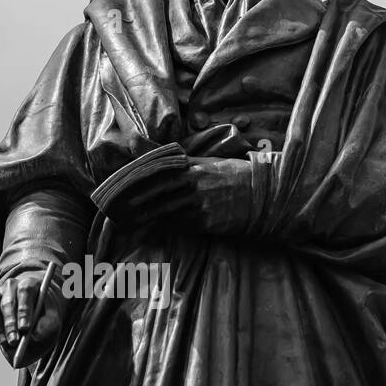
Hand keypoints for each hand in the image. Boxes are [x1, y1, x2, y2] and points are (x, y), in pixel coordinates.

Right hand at [0, 269, 64, 366]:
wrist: (33, 319)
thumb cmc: (44, 319)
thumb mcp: (52, 322)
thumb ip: (46, 328)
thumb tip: (32, 337)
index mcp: (28, 284)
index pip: (25, 292)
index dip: (24, 310)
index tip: (25, 329)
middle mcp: (10, 286)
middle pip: (7, 302)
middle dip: (10, 323)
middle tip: (14, 341)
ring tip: (5, 344)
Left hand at [122, 157, 252, 236]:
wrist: (260, 193)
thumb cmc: (230, 175)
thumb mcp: (207, 162)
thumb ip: (183, 162)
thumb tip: (155, 156)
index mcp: (194, 168)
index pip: (161, 174)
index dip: (141, 183)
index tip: (125, 190)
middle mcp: (195, 185)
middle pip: (161, 195)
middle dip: (141, 203)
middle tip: (125, 209)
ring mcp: (201, 204)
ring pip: (170, 213)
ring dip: (152, 218)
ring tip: (136, 222)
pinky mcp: (208, 222)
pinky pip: (184, 226)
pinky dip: (170, 227)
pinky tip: (159, 229)